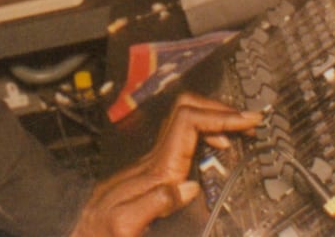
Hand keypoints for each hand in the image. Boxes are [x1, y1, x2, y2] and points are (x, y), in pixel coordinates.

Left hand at [69, 92, 260, 236]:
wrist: (84, 231)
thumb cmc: (104, 231)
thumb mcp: (125, 226)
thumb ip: (156, 204)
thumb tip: (188, 185)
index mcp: (156, 170)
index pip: (188, 122)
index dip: (219, 116)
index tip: (246, 122)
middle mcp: (156, 159)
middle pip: (188, 110)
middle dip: (221, 110)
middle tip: (250, 122)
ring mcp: (155, 161)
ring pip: (185, 121)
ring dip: (215, 120)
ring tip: (241, 130)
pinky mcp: (156, 170)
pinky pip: (184, 139)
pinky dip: (207, 136)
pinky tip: (218, 149)